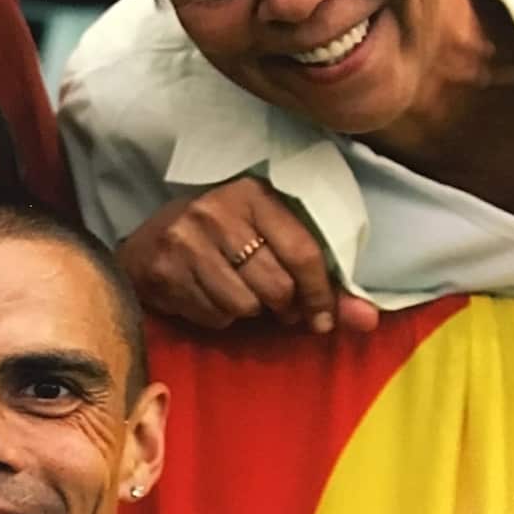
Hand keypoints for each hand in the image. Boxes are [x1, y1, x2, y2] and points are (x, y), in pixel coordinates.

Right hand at [117, 178, 379, 333]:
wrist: (145, 245)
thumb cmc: (222, 242)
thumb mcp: (269, 243)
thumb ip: (321, 283)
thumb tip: (368, 320)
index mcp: (253, 193)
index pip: (303, 252)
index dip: (321, 295)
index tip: (322, 320)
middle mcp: (218, 212)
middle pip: (275, 287)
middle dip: (283, 308)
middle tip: (278, 308)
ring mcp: (187, 241)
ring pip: (244, 306)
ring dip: (247, 313)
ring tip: (237, 295)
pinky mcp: (165, 271)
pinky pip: (213, 316)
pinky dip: (217, 317)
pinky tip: (207, 296)